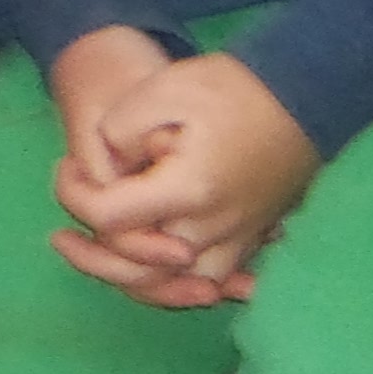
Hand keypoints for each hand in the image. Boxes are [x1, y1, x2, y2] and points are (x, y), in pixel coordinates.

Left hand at [53, 48, 313, 304]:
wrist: (309, 95)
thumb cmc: (235, 88)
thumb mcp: (161, 89)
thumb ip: (119, 132)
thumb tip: (109, 167)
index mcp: (187, 191)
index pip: (108, 220)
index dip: (74, 196)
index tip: (66, 167)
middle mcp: (213, 228)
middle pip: (137, 271)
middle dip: (93, 254)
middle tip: (63, 236)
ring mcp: (238, 238)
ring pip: (175, 285)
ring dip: (137, 279)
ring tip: (110, 260)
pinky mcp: (253, 237)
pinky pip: (212, 279)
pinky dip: (182, 282)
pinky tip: (162, 268)